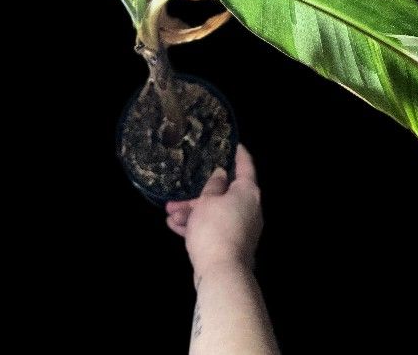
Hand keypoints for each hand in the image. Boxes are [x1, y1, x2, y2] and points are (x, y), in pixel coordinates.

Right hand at [165, 144, 262, 275]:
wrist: (222, 273)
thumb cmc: (215, 228)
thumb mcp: (207, 201)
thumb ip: (213, 185)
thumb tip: (221, 175)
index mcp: (247, 192)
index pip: (245, 165)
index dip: (238, 153)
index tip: (233, 143)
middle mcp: (248, 208)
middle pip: (223, 194)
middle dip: (197, 195)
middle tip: (177, 195)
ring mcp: (240, 228)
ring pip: (214, 213)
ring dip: (192, 213)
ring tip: (169, 213)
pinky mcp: (231, 244)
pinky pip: (213, 229)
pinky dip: (197, 227)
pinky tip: (175, 226)